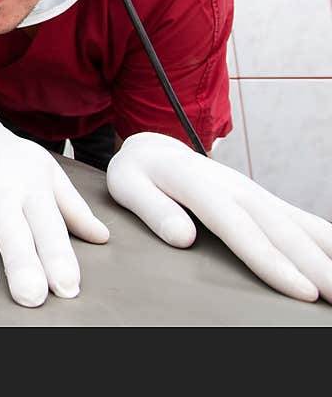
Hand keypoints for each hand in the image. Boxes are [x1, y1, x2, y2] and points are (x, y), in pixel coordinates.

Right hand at [0, 111, 108, 306]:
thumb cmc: (17, 160)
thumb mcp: (50, 175)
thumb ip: (74, 210)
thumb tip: (102, 237)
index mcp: (34, 191)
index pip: (49, 229)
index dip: (59, 259)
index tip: (67, 287)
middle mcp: (4, 197)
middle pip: (14, 234)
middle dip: (22, 265)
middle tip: (30, 296)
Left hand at [107, 131, 331, 301]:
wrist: (153, 148)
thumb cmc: (138, 173)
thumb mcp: (128, 186)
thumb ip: (153, 210)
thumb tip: (182, 238)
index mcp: (201, 185)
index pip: (240, 228)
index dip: (272, 261)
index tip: (302, 291)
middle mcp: (236, 188)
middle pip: (281, 231)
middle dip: (317, 269)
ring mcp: (254, 193)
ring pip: (299, 226)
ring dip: (329, 256)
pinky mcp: (263, 200)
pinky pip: (302, 220)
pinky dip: (328, 240)